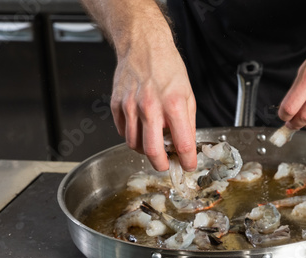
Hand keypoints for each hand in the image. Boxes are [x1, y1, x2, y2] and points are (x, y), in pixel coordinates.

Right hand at [110, 42, 196, 171]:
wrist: (143, 45)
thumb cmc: (167, 67)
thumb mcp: (187, 95)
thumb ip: (187, 123)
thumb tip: (187, 146)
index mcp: (173, 104)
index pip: (182, 143)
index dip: (187, 160)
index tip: (188, 165)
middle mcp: (150, 106)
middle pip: (152, 151)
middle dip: (161, 164)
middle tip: (166, 164)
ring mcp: (130, 106)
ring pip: (133, 144)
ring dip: (144, 151)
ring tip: (153, 145)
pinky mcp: (117, 104)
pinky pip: (122, 131)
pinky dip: (132, 136)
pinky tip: (141, 129)